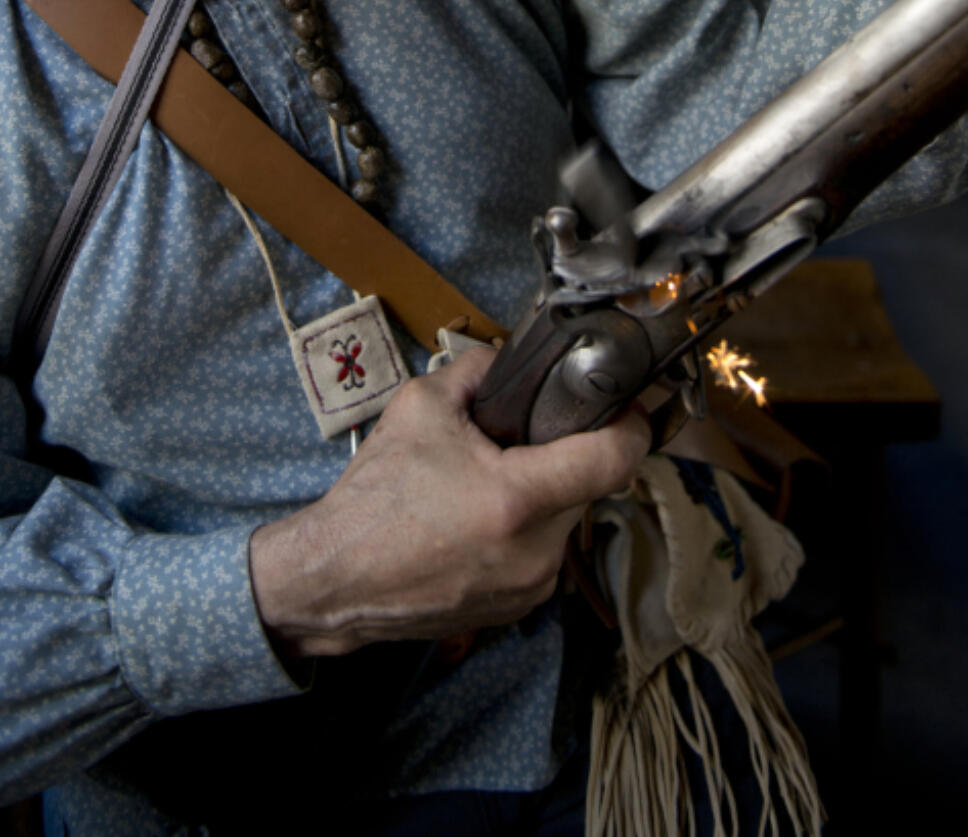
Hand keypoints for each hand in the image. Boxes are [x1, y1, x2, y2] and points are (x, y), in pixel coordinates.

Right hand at [248, 345, 649, 656]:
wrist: (336, 579)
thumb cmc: (377, 494)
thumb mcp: (422, 406)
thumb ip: (478, 371)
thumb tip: (511, 357)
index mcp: (518, 500)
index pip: (613, 460)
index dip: (631, 426)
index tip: (627, 406)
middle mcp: (536, 553)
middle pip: (588, 487)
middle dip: (568, 455)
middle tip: (528, 436)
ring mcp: (530, 589)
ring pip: (566, 521)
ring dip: (546, 494)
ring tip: (493, 479)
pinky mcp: (517, 610)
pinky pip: (543, 553)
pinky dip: (527, 529)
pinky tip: (483, 517)